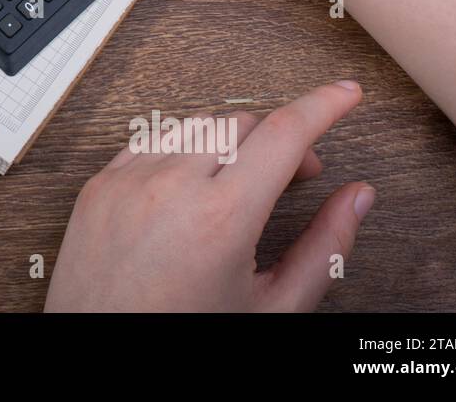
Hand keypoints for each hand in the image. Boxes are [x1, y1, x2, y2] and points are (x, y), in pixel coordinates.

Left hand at [44, 81, 374, 311]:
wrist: (104, 361)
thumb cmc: (184, 340)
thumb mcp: (272, 308)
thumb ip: (325, 249)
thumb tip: (357, 198)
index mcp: (221, 218)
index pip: (285, 133)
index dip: (324, 106)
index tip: (345, 94)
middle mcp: (170, 187)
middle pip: (243, 124)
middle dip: (279, 139)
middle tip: (296, 174)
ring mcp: (128, 182)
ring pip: (196, 125)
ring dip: (230, 141)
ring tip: (241, 183)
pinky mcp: (99, 186)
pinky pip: (149, 139)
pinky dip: (181, 149)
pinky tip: (193, 181)